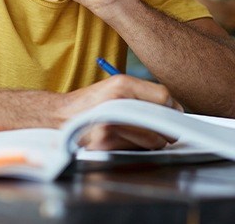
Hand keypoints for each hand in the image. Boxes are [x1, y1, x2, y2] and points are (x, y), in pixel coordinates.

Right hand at [59, 74, 182, 150]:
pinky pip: (138, 150)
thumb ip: (144, 94)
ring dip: (154, 140)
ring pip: (154, 139)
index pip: (164, 96)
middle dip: (166, 126)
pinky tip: (125, 140)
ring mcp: (111, 124)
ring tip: (139, 132)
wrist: (59, 117)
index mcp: (121, 84)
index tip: (170, 111)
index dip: (171, 106)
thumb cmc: (91, 103)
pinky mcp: (106, 144)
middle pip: (162, 120)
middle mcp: (117, 102)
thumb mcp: (115, 87)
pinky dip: (138, 148)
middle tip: (161, 126)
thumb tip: (175, 108)